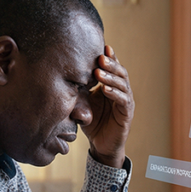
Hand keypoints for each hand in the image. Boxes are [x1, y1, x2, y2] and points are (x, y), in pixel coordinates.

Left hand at [83, 45, 133, 167]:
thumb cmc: (92, 123)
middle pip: (120, 73)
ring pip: (123, 85)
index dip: (110, 58)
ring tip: (100, 71)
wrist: (101, 145)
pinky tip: (105, 90)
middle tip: (100, 57)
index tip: (103, 46)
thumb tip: (63, 74)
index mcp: (111, 86)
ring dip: (111, 77)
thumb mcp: (82, 103)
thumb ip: (79, 90)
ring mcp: (126, 102)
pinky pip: (123, 101)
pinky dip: (114, 94)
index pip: (112, 69)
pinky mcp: (127, 114)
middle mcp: (121, 92)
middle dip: (111, 64)